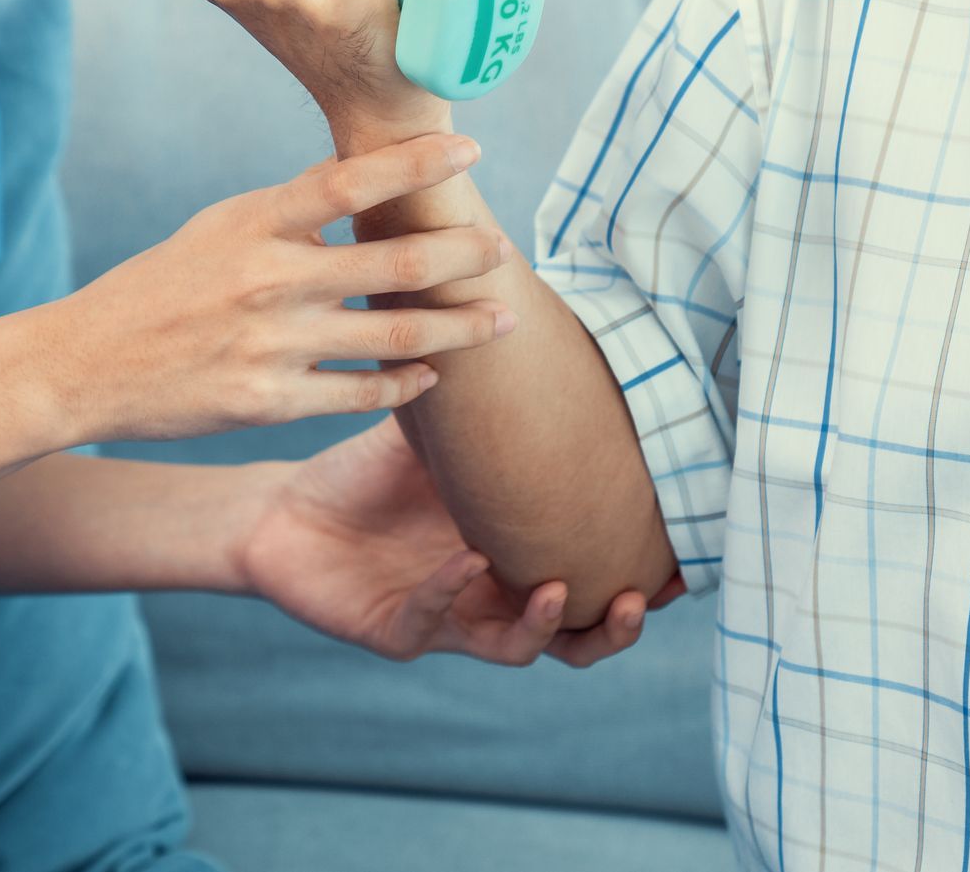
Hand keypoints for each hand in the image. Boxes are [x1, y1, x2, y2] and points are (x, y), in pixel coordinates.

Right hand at [48, 134, 515, 443]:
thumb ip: (290, 212)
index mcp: (254, 222)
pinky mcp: (268, 404)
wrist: (85, 365)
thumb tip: (364, 182)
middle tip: (505, 250)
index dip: (417, 162)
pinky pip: (360, 394)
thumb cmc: (159, 287)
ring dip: (459, 327)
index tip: (472, 148)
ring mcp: (271, 346)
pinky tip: (435, 375)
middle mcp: (268, 280)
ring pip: (393, 335)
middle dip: (463, 255)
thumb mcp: (217, 228)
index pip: (351, 180)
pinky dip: (406, 385)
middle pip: (393, 261)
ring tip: (502, 319)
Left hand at [238, 415, 651, 665]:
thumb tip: (525, 322)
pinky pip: (433, 621)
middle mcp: (491, 595)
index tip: (686, 556)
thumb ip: (486, 404)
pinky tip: (465, 560)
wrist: (282, 508)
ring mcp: (448, 619)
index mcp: (516, 552)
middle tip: (641, 595)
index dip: (644, 575)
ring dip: (546, 624)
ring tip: (561, 588)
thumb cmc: (365, 474)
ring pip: (516, 647)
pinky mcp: (395, 631)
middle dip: (613, 625)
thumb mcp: (437, 435)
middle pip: (575, 634)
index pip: (595, 574)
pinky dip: (452, 591)